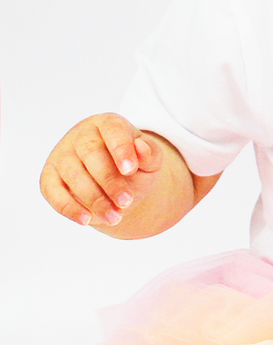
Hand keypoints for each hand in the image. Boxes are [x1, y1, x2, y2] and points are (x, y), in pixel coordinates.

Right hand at [39, 113, 163, 227]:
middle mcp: (81, 135)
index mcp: (108, 124)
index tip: (130, 171)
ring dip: (95, 200)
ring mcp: (61, 155)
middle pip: (91, 154)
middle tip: (126, 202)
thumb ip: (151, 155)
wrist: (117, 184)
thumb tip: (141, 147)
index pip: (112, 129)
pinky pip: (54, 192)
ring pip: (74, 176)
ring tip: (115, 217)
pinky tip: (87, 220)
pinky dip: (70, 208)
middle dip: (110, 182)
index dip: (121, 149)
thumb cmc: (134, 167)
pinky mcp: (48, 176)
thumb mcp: (150, 162)